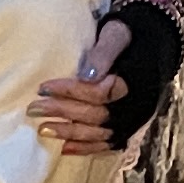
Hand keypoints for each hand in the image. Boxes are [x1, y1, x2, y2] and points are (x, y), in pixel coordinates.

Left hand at [32, 16, 135, 155]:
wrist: (151, 46)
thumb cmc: (128, 37)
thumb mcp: (116, 35)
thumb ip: (103, 53)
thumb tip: (87, 75)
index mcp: (132, 83)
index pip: (98, 93)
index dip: (69, 92)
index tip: (43, 88)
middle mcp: (133, 107)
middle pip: (94, 114)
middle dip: (61, 112)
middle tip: (33, 109)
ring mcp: (131, 121)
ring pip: (98, 132)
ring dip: (69, 133)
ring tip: (42, 129)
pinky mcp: (127, 129)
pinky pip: (105, 143)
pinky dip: (85, 148)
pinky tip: (64, 148)